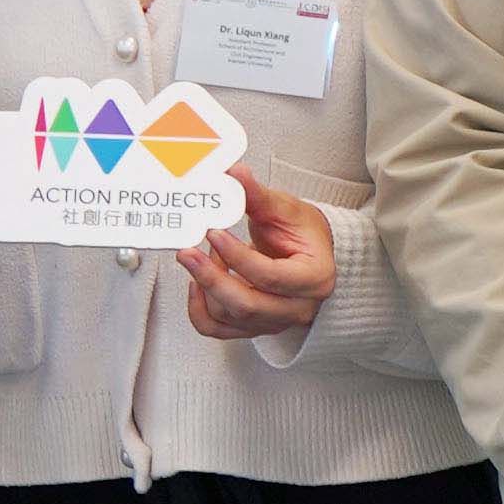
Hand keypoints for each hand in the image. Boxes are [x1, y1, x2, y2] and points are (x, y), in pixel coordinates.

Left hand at [185, 180, 338, 340]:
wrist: (308, 252)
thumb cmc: (302, 232)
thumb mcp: (284, 209)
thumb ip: (256, 195)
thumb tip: (235, 174)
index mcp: (316, 278)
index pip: (271, 276)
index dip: (237, 256)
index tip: (214, 233)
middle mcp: (299, 307)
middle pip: (247, 306)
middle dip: (211, 279)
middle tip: (187, 253)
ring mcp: (276, 321)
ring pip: (228, 318)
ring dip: (207, 285)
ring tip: (203, 256)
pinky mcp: (254, 327)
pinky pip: (217, 330)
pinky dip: (199, 309)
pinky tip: (196, 284)